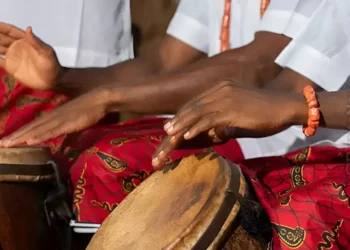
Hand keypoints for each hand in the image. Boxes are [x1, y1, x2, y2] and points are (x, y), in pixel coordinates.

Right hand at [0, 23, 61, 89]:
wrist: (53, 81)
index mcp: (26, 41)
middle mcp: (17, 47)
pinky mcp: (11, 67)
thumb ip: (36, 42)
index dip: (1, 27)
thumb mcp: (46, 53)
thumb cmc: (52, 66)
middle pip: (1, 38)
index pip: (10, 31)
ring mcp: (13, 57)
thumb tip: (28, 28)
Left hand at [0, 89, 109, 146]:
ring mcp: (58, 120)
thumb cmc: (88, 109)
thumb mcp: (74, 123)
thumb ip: (67, 135)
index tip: (7, 141)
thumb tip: (63, 148)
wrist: (99, 99)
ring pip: (37, 130)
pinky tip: (30, 141)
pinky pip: (51, 131)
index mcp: (53, 116)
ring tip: (8, 144)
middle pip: (31, 128)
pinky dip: (40, 136)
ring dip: (22, 137)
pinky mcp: (67, 123)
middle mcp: (52, 117)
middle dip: (15, 137)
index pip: (33, 126)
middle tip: (1, 145)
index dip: (20, 133)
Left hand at [152, 81, 302, 168]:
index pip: (197, 102)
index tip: (173, 125)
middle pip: (194, 106)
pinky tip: (187, 135)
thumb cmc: (266, 113)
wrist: (287, 106)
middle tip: (166, 132)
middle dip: (178, 120)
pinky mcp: (233, 108)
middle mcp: (222, 89)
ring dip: (182, 124)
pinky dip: (197, 127)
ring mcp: (227, 98)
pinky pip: (210, 119)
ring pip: (198, 112)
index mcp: (223, 88)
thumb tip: (215, 133)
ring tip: (170, 135)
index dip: (183, 114)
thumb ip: (225, 121)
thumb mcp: (241, 114)